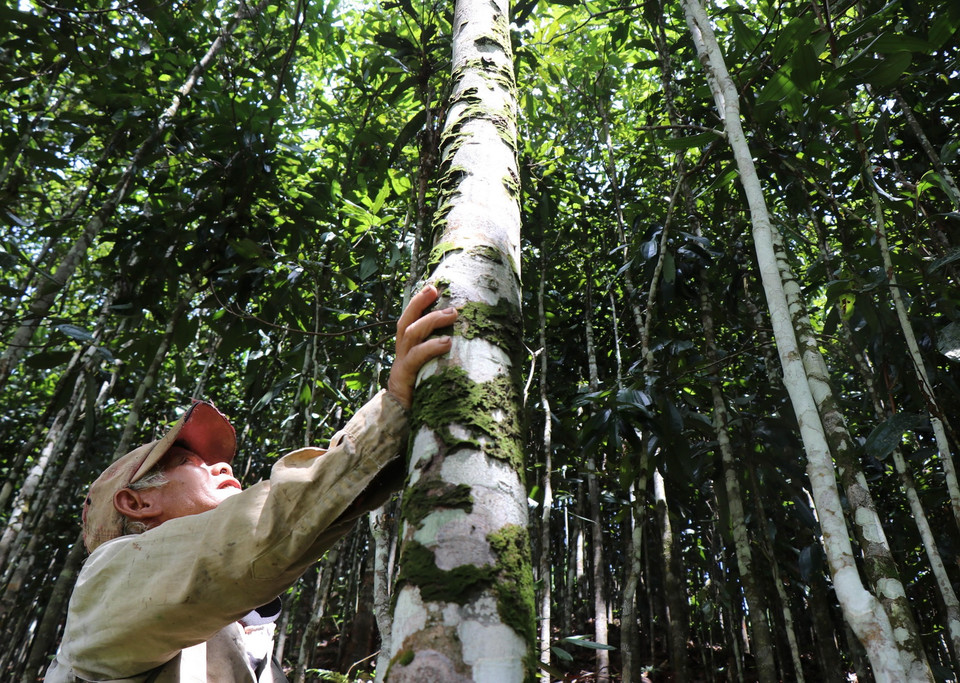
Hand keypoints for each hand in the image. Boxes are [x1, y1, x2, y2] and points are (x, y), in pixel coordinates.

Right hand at [387, 285, 456, 408]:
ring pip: (412, 333)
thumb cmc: (421, 388)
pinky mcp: (405, 375)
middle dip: (420, 303)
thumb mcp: (431, 366)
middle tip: (439, 293)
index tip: (433, 287)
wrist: (400, 416)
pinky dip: (431, 347)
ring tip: (453, 314)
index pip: (409, 317)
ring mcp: (402, 361)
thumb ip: (440, 352)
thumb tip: (467, 338)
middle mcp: (402, 350)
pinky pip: (417, 356)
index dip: (418, 301)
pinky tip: (447, 342)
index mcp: (407, 345)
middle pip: (406, 319)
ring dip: (432, 320)